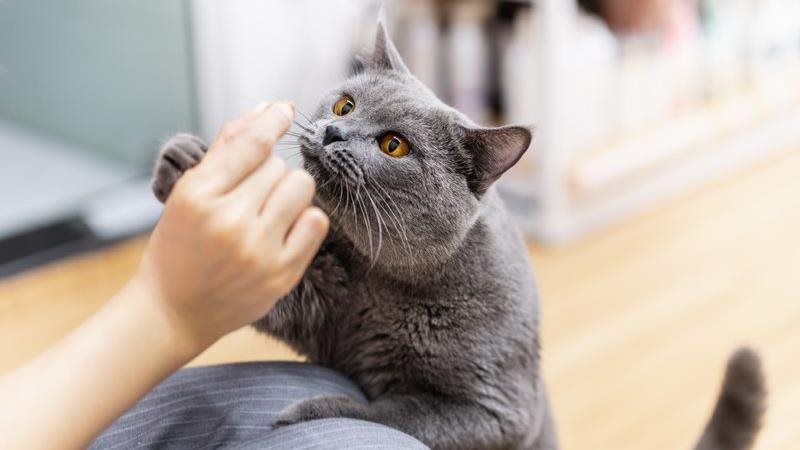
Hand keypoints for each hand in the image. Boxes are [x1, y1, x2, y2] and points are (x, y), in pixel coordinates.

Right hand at [134, 102, 328, 353]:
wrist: (173, 311)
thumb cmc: (178, 247)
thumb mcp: (187, 194)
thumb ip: (225, 150)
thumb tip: (264, 110)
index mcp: (198, 195)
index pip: (251, 144)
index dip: (272, 120)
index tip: (283, 109)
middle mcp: (230, 221)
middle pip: (278, 165)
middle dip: (267, 172)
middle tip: (248, 195)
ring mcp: (258, 249)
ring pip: (301, 187)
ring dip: (289, 191)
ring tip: (268, 209)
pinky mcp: (281, 274)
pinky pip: (316, 222)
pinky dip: (305, 218)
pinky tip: (285, 227)